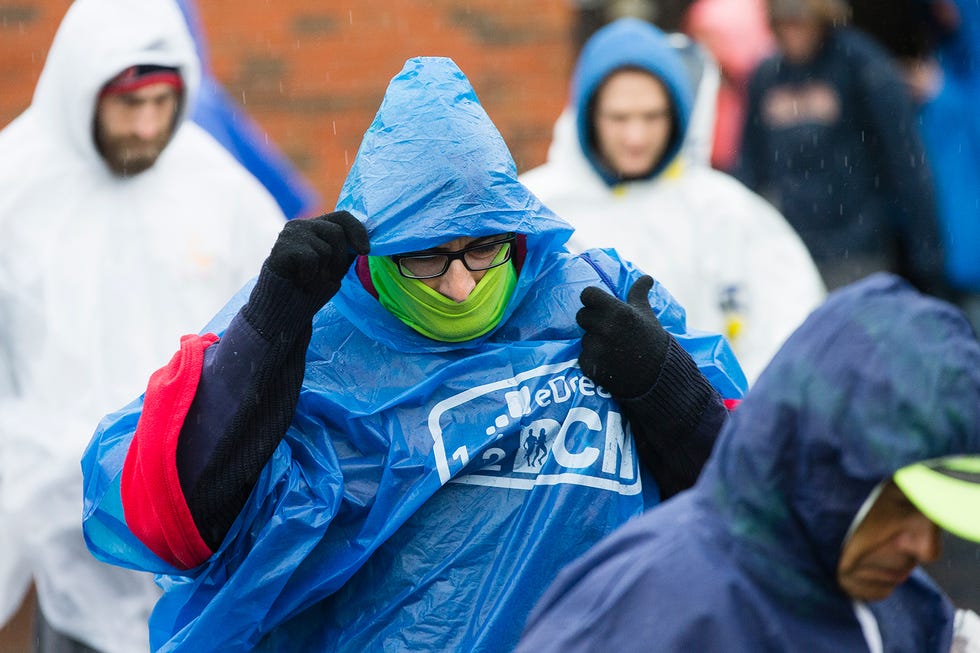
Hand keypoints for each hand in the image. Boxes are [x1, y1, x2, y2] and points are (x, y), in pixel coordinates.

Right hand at [264, 210, 369, 307]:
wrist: (284, 307)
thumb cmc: (312, 287)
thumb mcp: (336, 266)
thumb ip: (348, 251)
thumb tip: (367, 243)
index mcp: (317, 227)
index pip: (343, 216)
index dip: (358, 231)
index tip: (365, 251)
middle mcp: (302, 225)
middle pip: (337, 233)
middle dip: (341, 260)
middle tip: (330, 277)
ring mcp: (291, 233)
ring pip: (325, 249)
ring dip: (323, 272)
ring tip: (311, 280)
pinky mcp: (282, 246)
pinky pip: (311, 260)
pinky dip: (310, 276)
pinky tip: (299, 280)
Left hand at [576, 275, 669, 398]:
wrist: (657, 376)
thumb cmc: (652, 340)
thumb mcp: (646, 314)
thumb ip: (639, 294)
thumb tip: (647, 278)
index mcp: (618, 311)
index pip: (587, 295)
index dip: (592, 300)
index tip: (600, 307)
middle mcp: (605, 328)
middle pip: (581, 316)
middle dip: (592, 321)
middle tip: (607, 330)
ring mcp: (597, 348)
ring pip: (583, 338)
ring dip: (593, 342)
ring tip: (613, 349)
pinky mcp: (591, 366)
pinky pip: (583, 356)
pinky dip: (592, 360)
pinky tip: (609, 362)